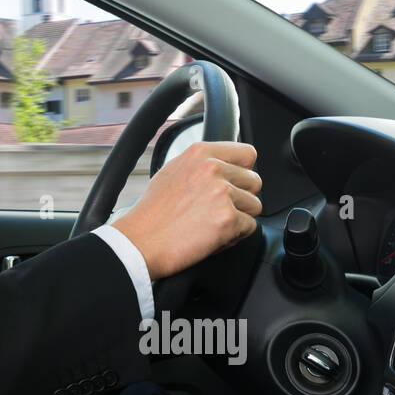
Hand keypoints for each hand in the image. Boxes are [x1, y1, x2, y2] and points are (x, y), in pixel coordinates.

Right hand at [112, 141, 261, 280]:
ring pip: (255, 205)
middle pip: (254, 181)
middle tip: (215, 209)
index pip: (247, 154)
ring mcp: (221, 192)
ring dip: (239, 218)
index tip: (234, 183)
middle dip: (241, 198)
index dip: (242, 171)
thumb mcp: (172, 172)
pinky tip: (212, 236)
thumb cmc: (152, 213)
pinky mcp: (228, 218)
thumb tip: (226, 165)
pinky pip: (250, 227)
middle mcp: (213, 168)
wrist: (140, 242)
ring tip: (211, 223)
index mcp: (200, 153)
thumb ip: (202, 165)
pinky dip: (234, 236)